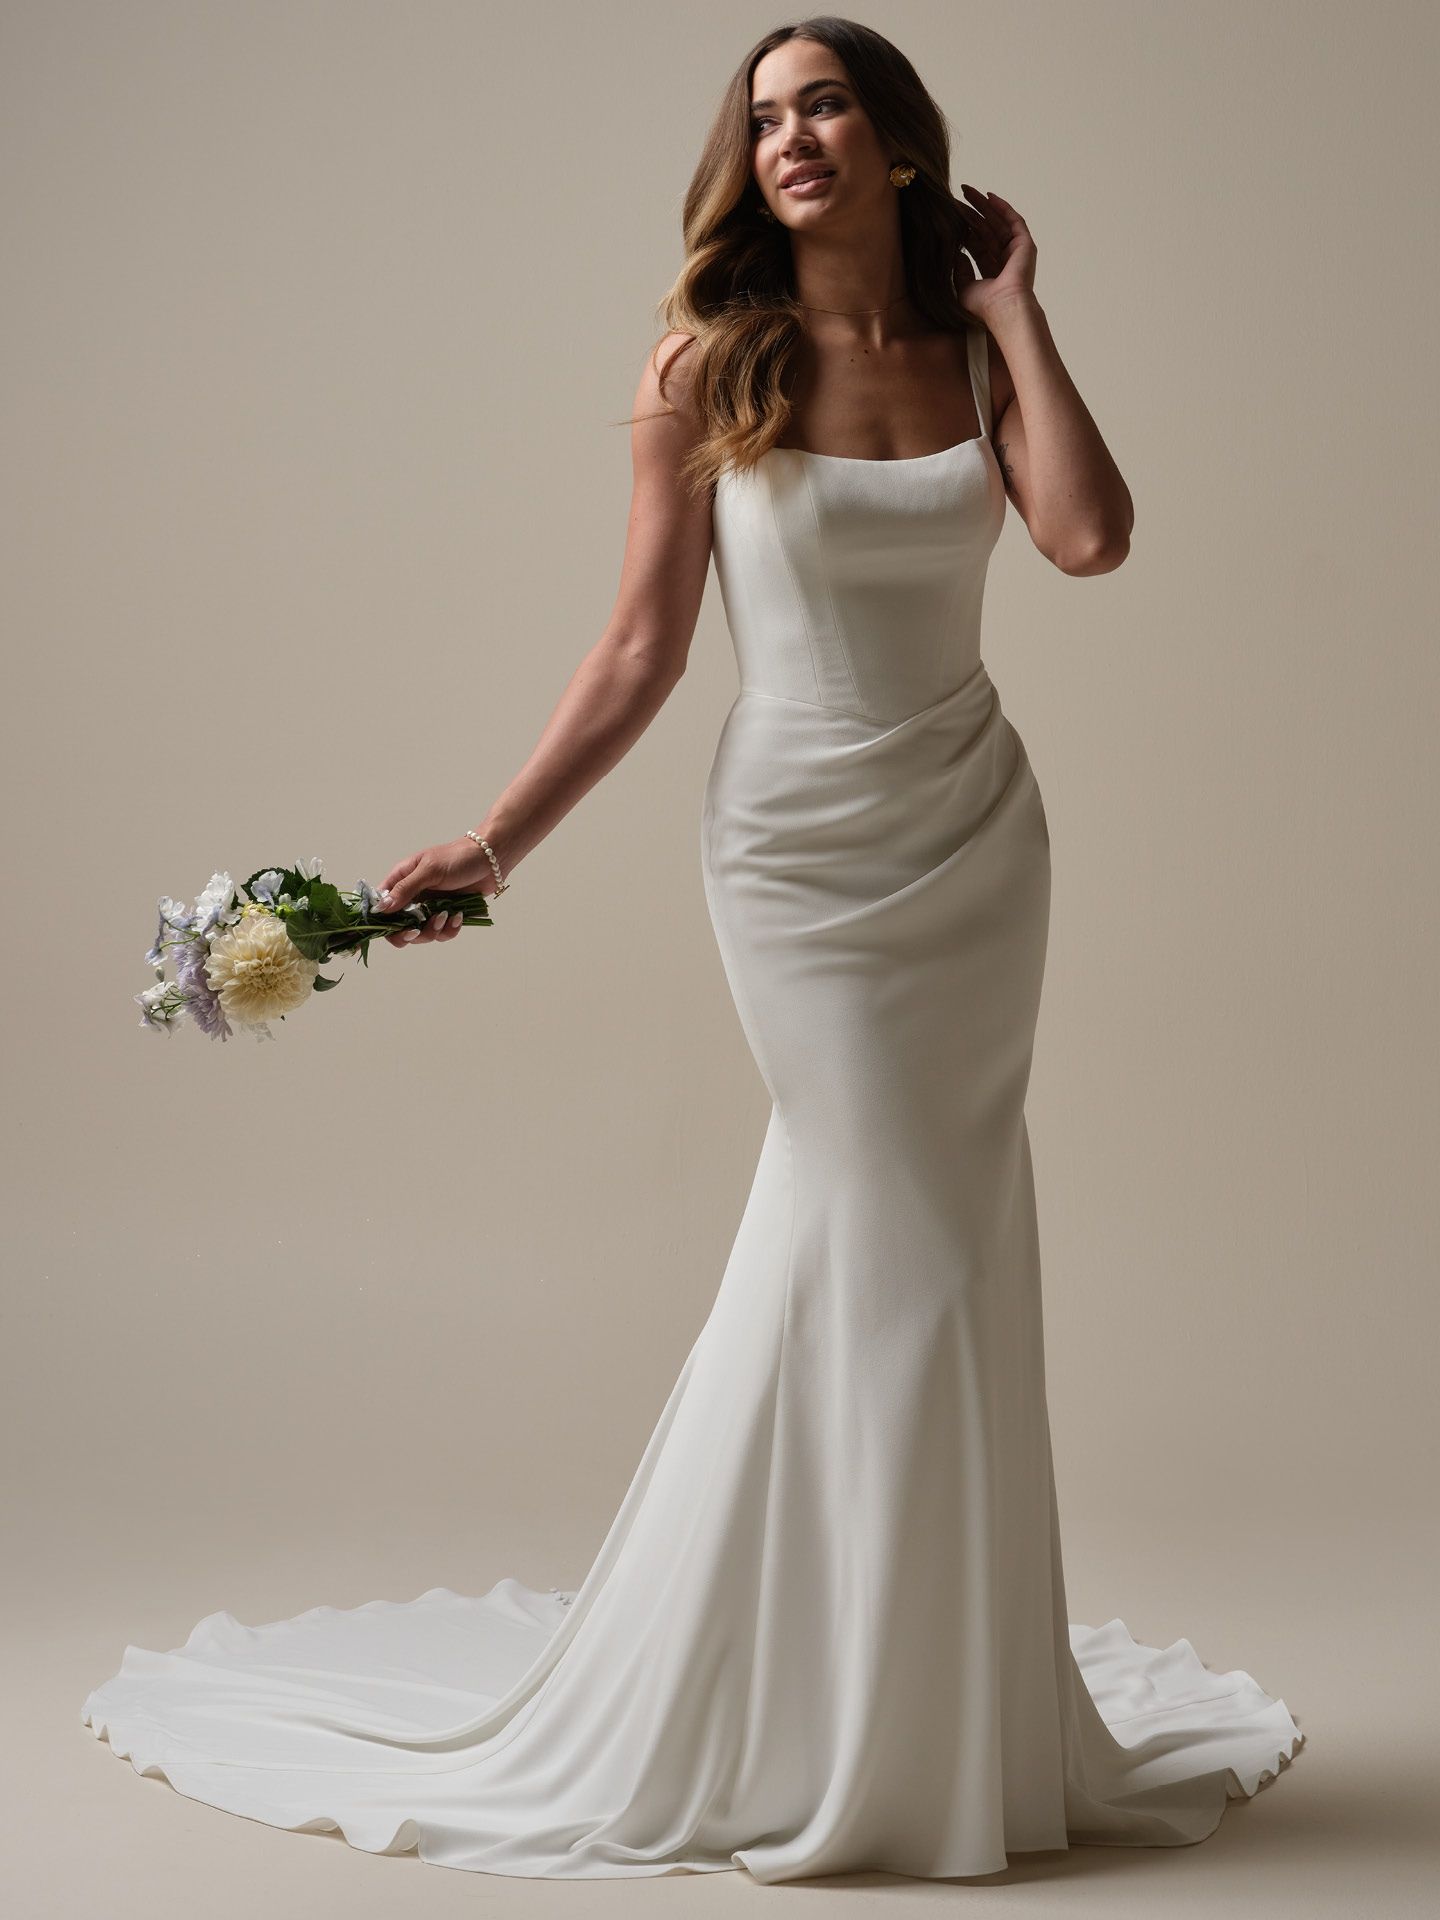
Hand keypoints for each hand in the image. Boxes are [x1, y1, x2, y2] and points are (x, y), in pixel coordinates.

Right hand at [379, 835, 496, 947]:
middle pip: (398, 927)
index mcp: (402, 881)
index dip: (381, 921)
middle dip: (409, 933)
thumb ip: (405, 889)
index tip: (392, 929)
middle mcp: (413, 896)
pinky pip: (442, 933)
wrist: (490, 859)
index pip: (382, 905)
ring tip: (446, 915)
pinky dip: (450, 929)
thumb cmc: (458, 858)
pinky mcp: (447, 915)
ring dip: (433, 930)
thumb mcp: (429, 870)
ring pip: (421, 934)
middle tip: (418, 931)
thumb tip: (381, 907)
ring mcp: (430, 907)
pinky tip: (458, 915)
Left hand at [954, 185, 1037, 325]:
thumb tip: (956, 252)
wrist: (1004, 307)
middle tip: (958, 196)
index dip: (964, 229)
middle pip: (986, 230)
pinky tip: (989, 197)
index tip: (950, 216)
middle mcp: (1004, 261)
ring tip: (968, 192)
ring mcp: (1016, 252)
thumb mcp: (963, 287)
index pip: (976, 245)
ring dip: (984, 206)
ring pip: (998, 222)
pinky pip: (1014, 221)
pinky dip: (1003, 208)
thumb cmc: (983, 305)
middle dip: (972, 213)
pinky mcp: (1025, 244)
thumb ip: (958, 270)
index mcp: (991, 272)